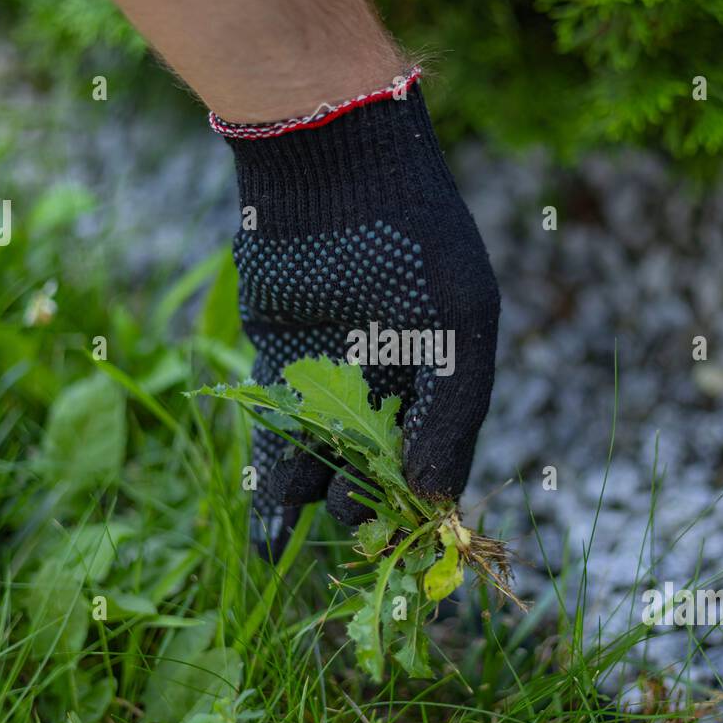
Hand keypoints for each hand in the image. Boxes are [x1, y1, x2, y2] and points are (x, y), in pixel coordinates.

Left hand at [226, 86, 498, 555]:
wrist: (330, 167)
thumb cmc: (412, 239)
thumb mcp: (455, 324)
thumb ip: (448, 415)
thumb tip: (430, 501)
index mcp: (446, 380)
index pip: (439, 465)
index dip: (423, 510)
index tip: (406, 551)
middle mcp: (393, 386)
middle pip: (376, 473)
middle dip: (361, 510)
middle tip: (346, 529)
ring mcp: (334, 378)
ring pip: (323, 462)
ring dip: (306, 508)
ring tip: (285, 554)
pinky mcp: (281, 366)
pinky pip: (278, 434)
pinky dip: (271, 480)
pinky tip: (267, 531)